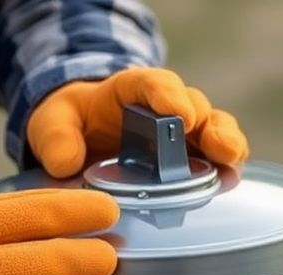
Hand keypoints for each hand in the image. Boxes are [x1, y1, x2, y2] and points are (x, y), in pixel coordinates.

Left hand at [27, 68, 249, 177]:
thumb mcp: (52, 123)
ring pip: (214, 130)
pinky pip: (216, 160)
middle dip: (206, 124)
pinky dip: (225, 169)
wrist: (83, 139)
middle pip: (194, 106)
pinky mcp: (192, 159)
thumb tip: (66, 165)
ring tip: (230, 162)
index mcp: (131, 89)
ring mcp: (184, 133)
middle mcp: (167, 106)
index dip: (169, 97)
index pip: (154, 84)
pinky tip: (230, 182)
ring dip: (226, 144)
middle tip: (213, 144)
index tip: (178, 115)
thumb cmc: (71, 123)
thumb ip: (55, 138)